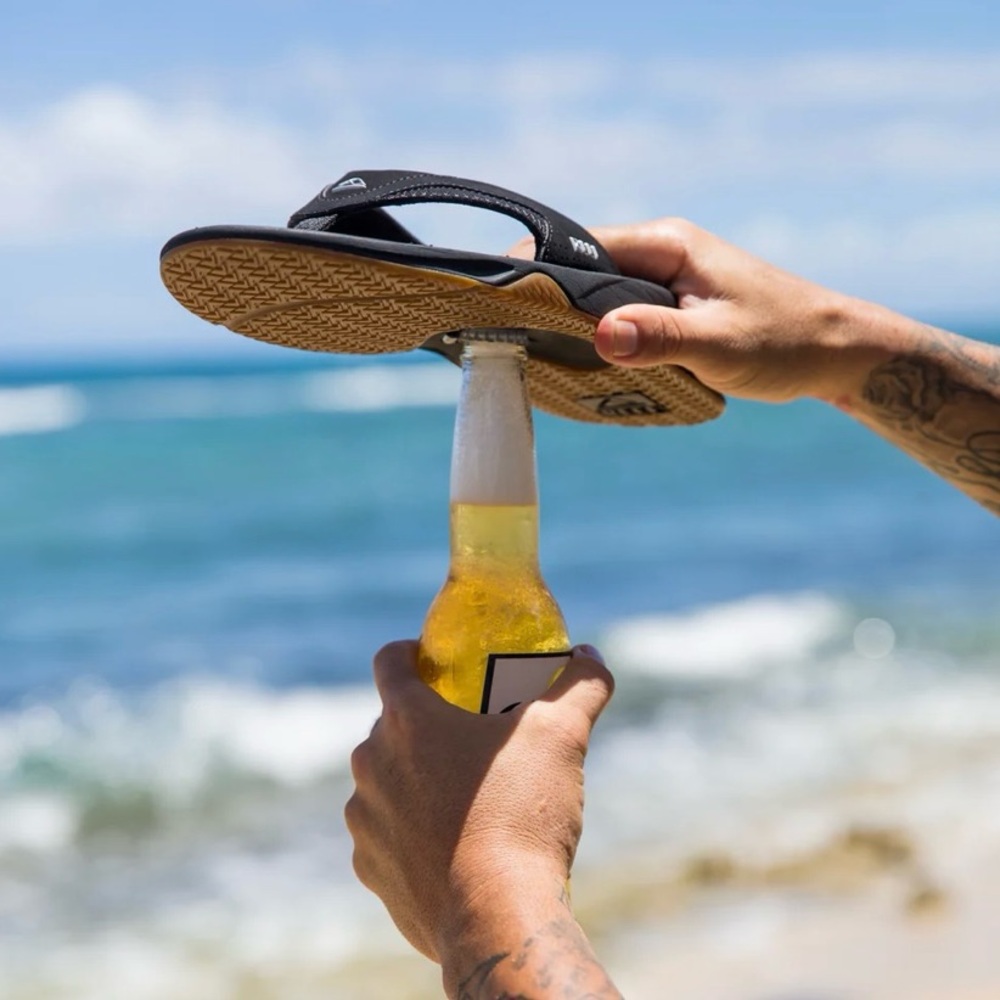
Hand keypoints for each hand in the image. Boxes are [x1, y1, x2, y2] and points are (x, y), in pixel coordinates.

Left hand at [344, 641, 613, 964]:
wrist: (497, 917)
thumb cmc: (524, 814)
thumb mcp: (563, 735)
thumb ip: (580, 685)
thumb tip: (592, 655)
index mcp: (406, 719)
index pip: (390, 661)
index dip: (412, 652)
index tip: (438, 663)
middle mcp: (371, 762)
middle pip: (391, 725)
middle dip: (425, 724)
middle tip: (471, 735)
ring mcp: (365, 819)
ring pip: (385, 781)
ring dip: (414, 779)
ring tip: (465, 797)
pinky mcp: (370, 869)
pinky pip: (386, 835)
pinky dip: (410, 832)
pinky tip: (452, 845)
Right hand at [513, 218, 897, 403]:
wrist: (833, 350)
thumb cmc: (784, 341)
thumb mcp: (720, 344)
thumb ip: (660, 338)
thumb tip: (601, 336)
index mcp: (666, 245)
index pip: (581, 245)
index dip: (535, 269)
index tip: (499, 302)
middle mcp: (660, 253)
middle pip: (581, 270)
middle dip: (547, 301)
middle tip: (511, 341)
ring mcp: (666, 279)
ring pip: (599, 295)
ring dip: (572, 324)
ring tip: (537, 358)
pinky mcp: (672, 305)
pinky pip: (620, 314)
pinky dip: (599, 336)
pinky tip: (584, 366)